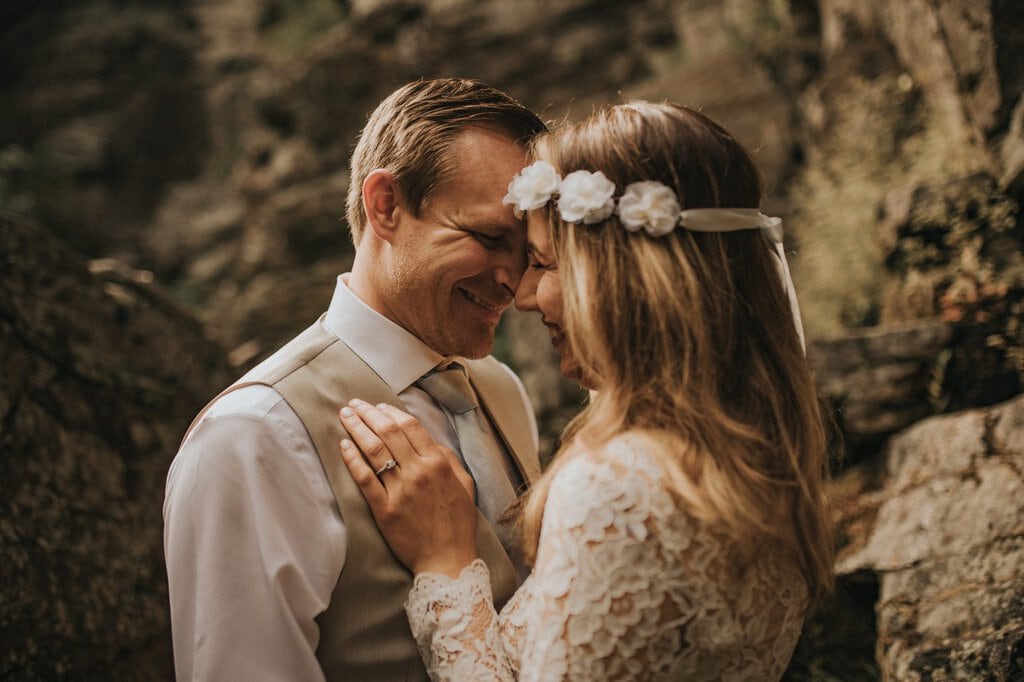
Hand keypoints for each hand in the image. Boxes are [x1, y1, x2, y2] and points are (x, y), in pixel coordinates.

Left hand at [338, 399, 476, 576]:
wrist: (448, 560)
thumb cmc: (458, 523)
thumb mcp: (464, 484)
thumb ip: (448, 458)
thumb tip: (429, 440)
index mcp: (438, 464)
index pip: (410, 427)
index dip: (391, 412)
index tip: (378, 405)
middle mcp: (418, 472)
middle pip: (388, 433)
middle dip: (368, 413)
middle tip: (353, 404)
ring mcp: (400, 490)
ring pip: (374, 450)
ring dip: (356, 428)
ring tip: (344, 416)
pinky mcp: (384, 510)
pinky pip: (364, 479)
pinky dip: (352, 459)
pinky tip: (343, 445)